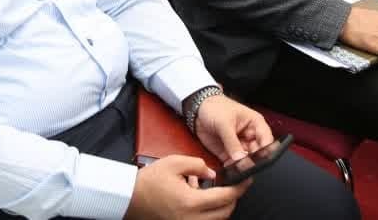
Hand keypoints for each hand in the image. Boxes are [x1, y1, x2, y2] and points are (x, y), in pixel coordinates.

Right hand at [125, 155, 248, 219]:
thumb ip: (197, 165)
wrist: (130, 198)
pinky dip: (210, 213)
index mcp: (191, 203)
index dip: (239, 188)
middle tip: (234, 185)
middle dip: (233, 198)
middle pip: (225, 212)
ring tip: (216, 191)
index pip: (225, 197)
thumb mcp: (174, 163)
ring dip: (222, 207)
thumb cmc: (150, 181)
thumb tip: (212, 174)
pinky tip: (201, 200)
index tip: (247, 180)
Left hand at [193, 95, 273, 164]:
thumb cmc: (215, 107)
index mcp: (255, 124)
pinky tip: (229, 170)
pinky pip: (233, 165)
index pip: (266, 140)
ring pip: (246, 161)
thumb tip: (240, 158)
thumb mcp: (224, 122)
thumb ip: (232, 141)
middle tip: (246, 166)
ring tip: (237, 169)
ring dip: (242, 167)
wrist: (196, 110)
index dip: (266, 151)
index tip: (260, 160)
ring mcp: (239, 146)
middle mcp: (250, 137)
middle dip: (253, 161)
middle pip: (258, 154)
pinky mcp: (227, 153)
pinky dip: (232, 169)